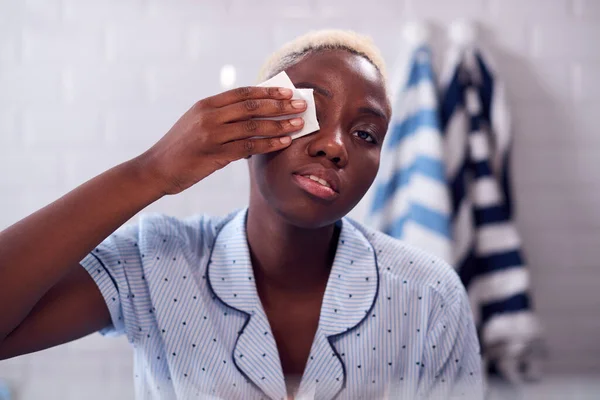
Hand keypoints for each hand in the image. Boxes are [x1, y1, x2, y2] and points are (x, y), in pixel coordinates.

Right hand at [138, 86, 305, 194]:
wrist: (156, 169)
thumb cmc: (180, 148)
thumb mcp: (196, 124)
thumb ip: (222, 118)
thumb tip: (255, 117)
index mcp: (206, 105)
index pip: (243, 93)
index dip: (267, 92)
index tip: (287, 93)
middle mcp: (209, 116)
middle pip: (252, 107)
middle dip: (280, 106)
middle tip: (301, 106)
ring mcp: (212, 135)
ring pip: (253, 126)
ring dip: (279, 125)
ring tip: (298, 124)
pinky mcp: (215, 155)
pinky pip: (248, 147)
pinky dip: (268, 144)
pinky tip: (284, 143)